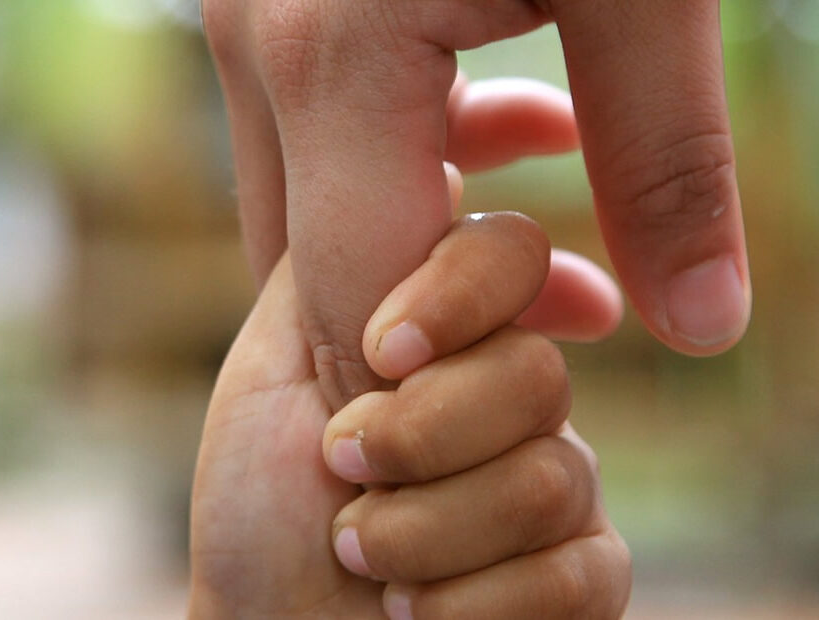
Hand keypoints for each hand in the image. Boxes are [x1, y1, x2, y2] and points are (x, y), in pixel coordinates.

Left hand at [189, 213, 628, 617]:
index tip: (382, 349)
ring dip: (424, 531)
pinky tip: (417, 609)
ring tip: (359, 551)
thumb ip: (351, 261)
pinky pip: (587, 571)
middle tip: (340, 468)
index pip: (509, 254)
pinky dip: (475, 602)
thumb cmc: (258, 504)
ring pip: (554, 476)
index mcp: (444, 328)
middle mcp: (509, 391)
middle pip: (534, 372)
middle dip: (415, 435)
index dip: (459, 289)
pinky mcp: (579, 574)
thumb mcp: (277, 359)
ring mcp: (552, 481)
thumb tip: (440, 172)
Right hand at [203, 0, 750, 408]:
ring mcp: (248, 14)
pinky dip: (384, 166)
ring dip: (397, 247)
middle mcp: (257, 44)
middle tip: (518, 380)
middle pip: (304, 262)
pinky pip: (309, 122)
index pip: (352, 294)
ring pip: (295, 196)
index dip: (417, 393)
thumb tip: (698, 325)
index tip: (483, 457)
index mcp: (331, 59)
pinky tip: (512, 136)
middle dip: (405, 333)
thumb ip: (661, 155)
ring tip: (550, 277)